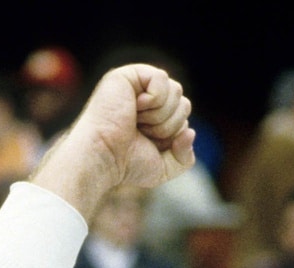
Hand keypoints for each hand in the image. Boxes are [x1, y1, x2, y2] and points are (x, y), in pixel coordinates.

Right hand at [33, 64, 194, 218]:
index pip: (184, 116)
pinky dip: (154, 99)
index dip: (174, 134)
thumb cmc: (126, 163)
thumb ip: (184, 157)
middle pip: (184, 102)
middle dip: (169, 125)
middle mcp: (145, 97)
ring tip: (136, 121)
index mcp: (153, 115)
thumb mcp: (163, 167)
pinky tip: (134, 107)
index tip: (148, 142)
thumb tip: (191, 131)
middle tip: (142, 132)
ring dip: (161, 115)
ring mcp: (136, 85)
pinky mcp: (128, 75)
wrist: (103, 157)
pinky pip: (162, 78)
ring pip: (176, 90)